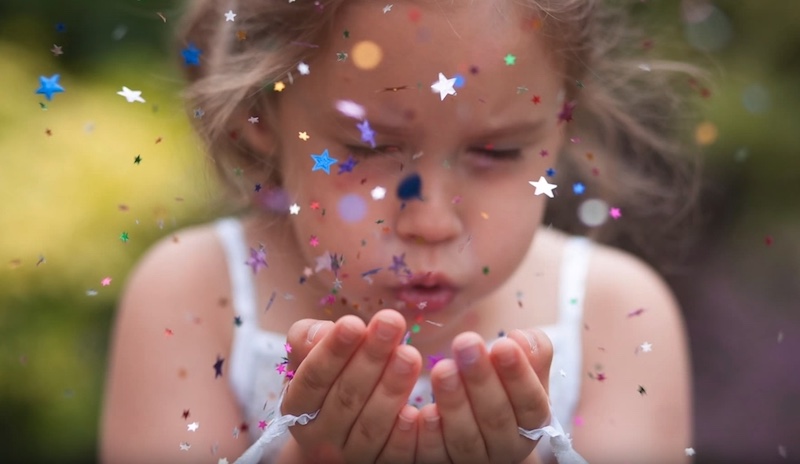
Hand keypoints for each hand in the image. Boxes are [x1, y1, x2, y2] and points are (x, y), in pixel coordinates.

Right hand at [281, 309, 423, 462]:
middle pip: (346, 398)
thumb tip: (323, 332)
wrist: (340, 433)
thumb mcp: (308, 358)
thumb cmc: (327, 380)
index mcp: (298, 407)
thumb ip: (308, 340)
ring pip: (371, 425)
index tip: (354, 322)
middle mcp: (320, 438)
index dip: (332, 351)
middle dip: (370, 358)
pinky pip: (393, 454)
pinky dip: (404, 434)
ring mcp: (351, 457)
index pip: (313, 379)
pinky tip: (418, 410)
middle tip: (392, 323)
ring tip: (410, 354)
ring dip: (392, 388)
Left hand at [414, 329, 552, 463]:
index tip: (503, 345)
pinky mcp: (442, 463)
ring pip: (465, 438)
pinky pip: (435, 455)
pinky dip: (430, 436)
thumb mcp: (522, 369)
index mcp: (531, 423)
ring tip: (443, 368)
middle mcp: (505, 446)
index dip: (517, 375)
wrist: (475, 423)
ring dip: (454, 403)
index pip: (529, 402)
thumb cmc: (502, 386)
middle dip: (480, 380)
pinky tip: (424, 411)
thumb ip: (531, 351)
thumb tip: (519, 339)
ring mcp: (474, 460)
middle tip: (465, 343)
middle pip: (496, 418)